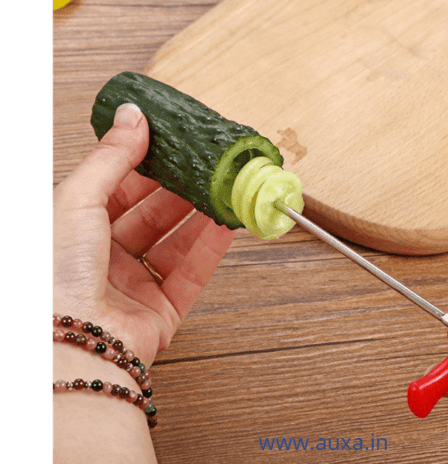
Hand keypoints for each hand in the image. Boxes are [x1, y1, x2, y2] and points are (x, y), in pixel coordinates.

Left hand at [53, 103, 235, 365]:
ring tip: (224, 190)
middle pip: (152, 214)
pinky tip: (226, 226)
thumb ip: (112, 157)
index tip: (174, 142)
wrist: (69, 347)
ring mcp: (133, 286)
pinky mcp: (160, 313)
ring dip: (202, 217)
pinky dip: (211, 250)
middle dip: (181, 189)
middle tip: (207, 165)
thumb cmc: (54, 274)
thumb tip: (133, 114)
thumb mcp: (78, 199)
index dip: (147, 163)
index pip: (119, 187)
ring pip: (175, 243)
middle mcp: (104, 257)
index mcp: (76, 229)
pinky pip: (191, 275)